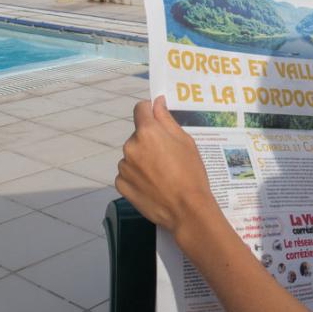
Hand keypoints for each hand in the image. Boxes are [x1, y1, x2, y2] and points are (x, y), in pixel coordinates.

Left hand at [116, 97, 219, 238]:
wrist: (186, 209)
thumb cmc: (191, 172)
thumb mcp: (185, 141)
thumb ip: (167, 119)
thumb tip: (157, 102)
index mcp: (147, 131)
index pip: (140, 109)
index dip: (150, 112)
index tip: (158, 120)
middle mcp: (131, 146)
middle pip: (138, 135)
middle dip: (149, 140)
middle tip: (167, 156)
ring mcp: (124, 166)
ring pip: (132, 155)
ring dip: (142, 159)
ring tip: (161, 174)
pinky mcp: (121, 184)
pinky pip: (127, 173)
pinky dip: (136, 176)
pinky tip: (152, 185)